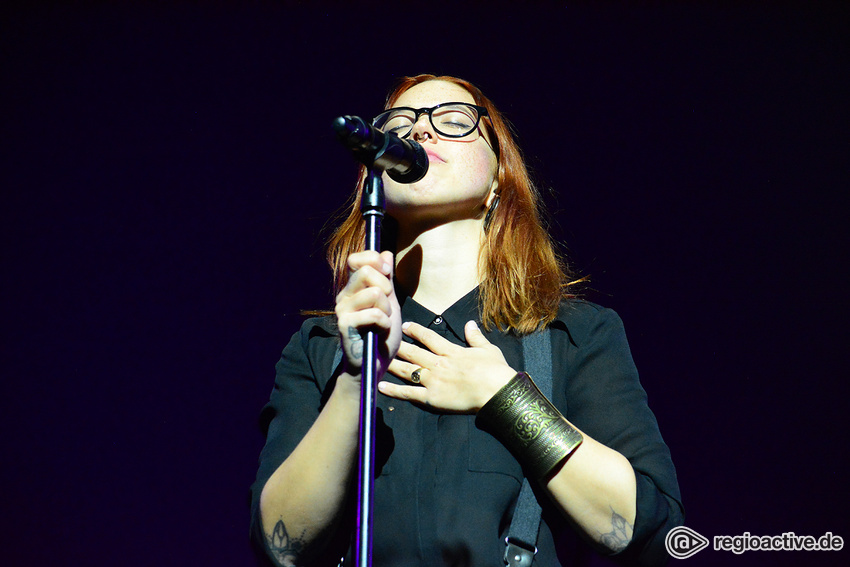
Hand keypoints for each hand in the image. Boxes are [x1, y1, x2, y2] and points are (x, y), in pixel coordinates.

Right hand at [335, 251, 401, 376]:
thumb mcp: (389, 301)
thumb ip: (387, 278)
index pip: (358, 259)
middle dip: (386, 287)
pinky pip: (375, 314)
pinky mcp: (345, 325)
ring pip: (374, 292)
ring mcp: (342, 310)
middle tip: (387, 306)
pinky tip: (380, 332)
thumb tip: (385, 252)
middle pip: (367, 271)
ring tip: (383, 322)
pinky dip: (385, 323)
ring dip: (387, 309)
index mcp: (353, 288)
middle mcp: (344, 295)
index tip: (387, 273)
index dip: (376, 261)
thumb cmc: (381, 334)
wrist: (374, 363)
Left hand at [380, 320, 516, 412]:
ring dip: (391, 364)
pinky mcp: (431, 398)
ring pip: (406, 370)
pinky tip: (380, 386)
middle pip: (413, 352)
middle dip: (397, 345)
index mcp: (451, 351)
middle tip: (384, 339)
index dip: (416, 331)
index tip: (405, 326)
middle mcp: (438, 364)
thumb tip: (470, 324)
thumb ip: (476, 337)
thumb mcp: (488, 349)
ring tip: (376, 358)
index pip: (429, 337)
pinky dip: (393, 390)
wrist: (497, 392)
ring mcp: (433, 381)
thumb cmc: (496, 371)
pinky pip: (408, 393)